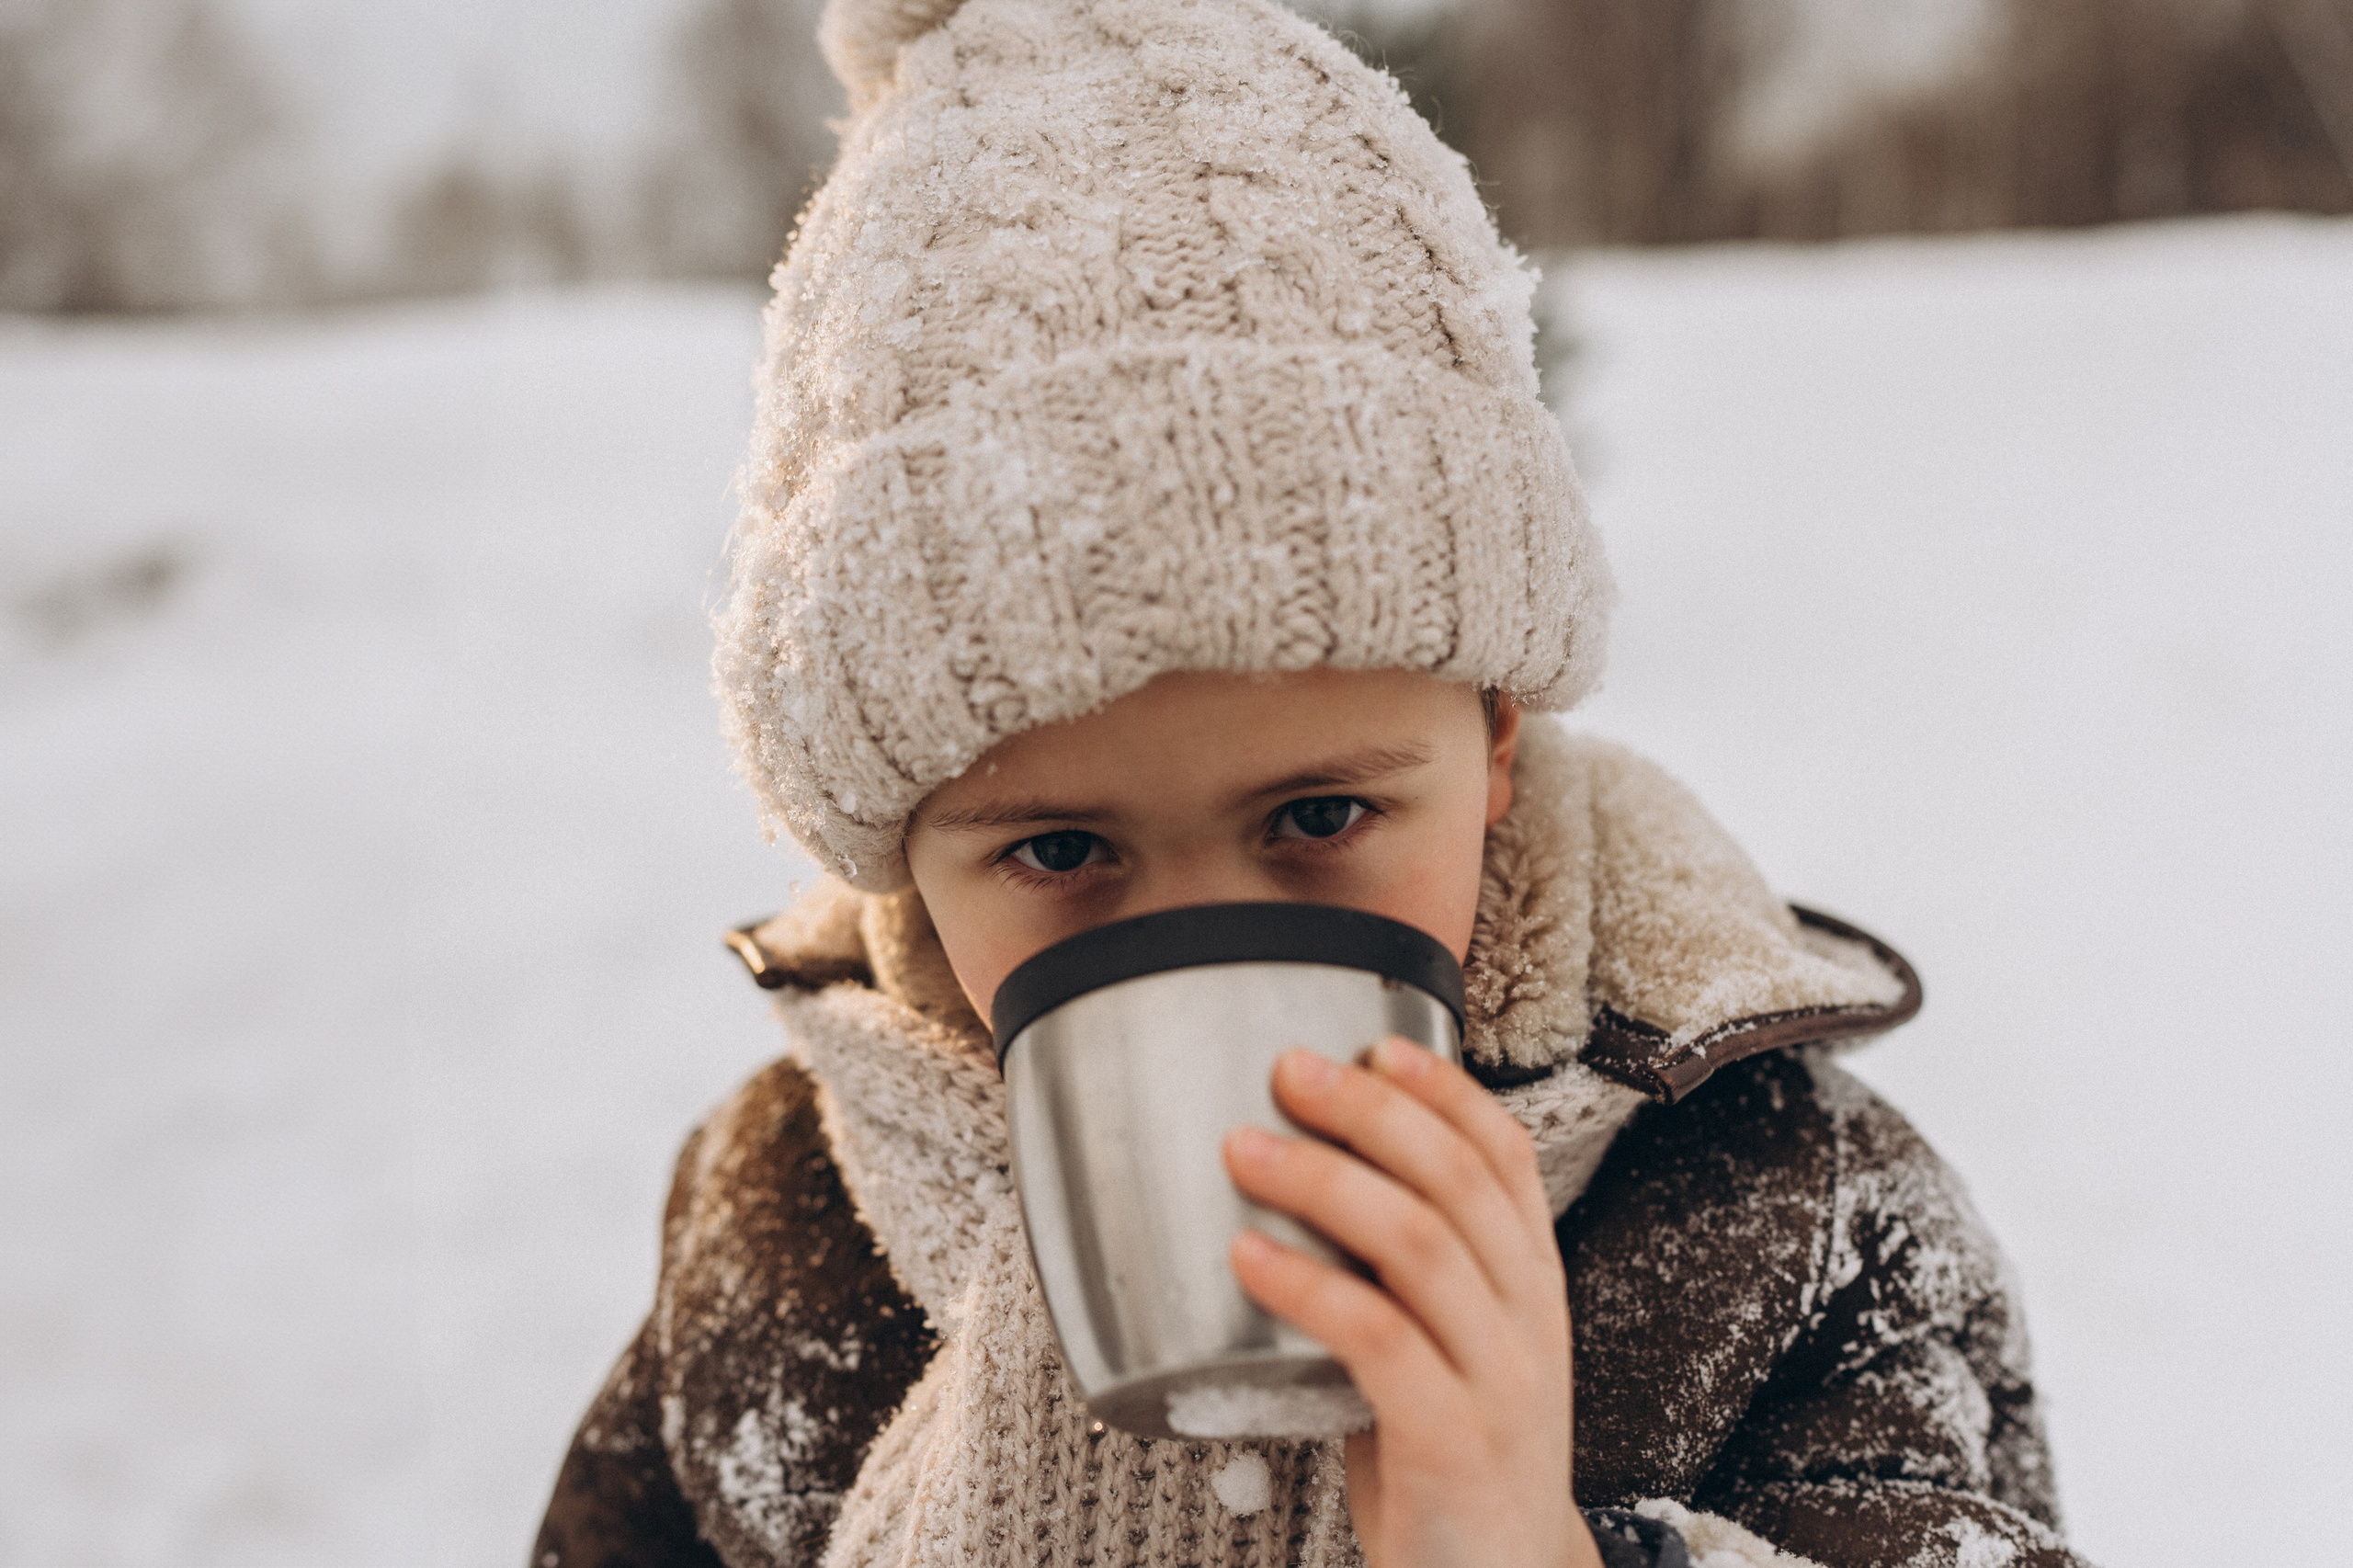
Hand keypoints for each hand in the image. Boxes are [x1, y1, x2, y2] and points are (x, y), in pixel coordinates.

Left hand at [1222, 1038, 1602, 1567]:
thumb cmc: (1449, 1459)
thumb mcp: (1448, 1347)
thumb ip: (1404, 1276)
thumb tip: (1304, 1178)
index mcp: (1531, 1283)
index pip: (1505, 1158)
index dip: (1444, 1092)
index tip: (1374, 1045)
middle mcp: (1528, 1318)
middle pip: (1456, 1181)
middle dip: (1369, 1113)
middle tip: (1285, 1071)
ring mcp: (1501, 1379)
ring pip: (1420, 1244)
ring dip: (1323, 1181)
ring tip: (1241, 1150)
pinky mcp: (1456, 1442)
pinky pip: (1379, 1340)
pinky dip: (1308, 1286)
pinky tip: (1248, 1257)